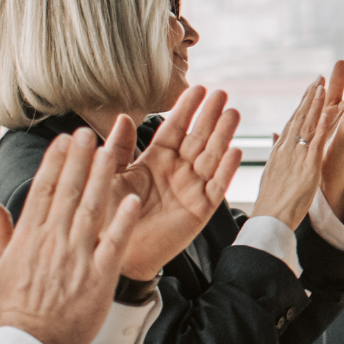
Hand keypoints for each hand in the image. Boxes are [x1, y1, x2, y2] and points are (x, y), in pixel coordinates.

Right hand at [0, 127, 141, 343]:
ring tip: (110, 152)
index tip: (63, 140)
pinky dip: (122, 221)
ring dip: (102, 179)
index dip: (55, 162)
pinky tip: (133, 199)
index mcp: (30, 236)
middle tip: (87, 132)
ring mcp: (77, 257)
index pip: (43, 190)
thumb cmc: (18, 305)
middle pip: (69, 192)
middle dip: (79, 159)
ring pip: (92, 209)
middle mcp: (54, 241)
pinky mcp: (99, 275)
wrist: (35, 342)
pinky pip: (113, 243)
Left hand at [111, 86, 243, 277]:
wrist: (116, 255)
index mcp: (155, 161)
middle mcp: (176, 171)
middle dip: (209, 116)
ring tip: (232, 113)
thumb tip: (123, 118)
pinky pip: (217, 187)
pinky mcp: (200, 210)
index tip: (197, 88)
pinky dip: (226, 170)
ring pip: (211, 157)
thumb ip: (118, 150)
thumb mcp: (108, 177)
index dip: (186, 109)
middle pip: (197, 138)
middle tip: (221, 93)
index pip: (174, 129)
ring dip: (222, 136)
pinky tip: (235, 151)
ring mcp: (191, 189)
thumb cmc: (107, 217)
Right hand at [252, 78, 328, 228]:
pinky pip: (316, 142)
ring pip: (307, 125)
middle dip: (309, 97)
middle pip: (299, 118)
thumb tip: (275, 138)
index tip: (308, 90)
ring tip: (322, 85)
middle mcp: (286, 149)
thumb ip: (276, 153)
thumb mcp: (272, 172)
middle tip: (317, 79)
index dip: (301, 105)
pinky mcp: (308, 167)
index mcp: (279, 151)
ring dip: (315, 104)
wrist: (269, 218)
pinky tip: (328, 112)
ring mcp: (297, 156)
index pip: (292, 122)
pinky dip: (322, 125)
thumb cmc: (271, 200)